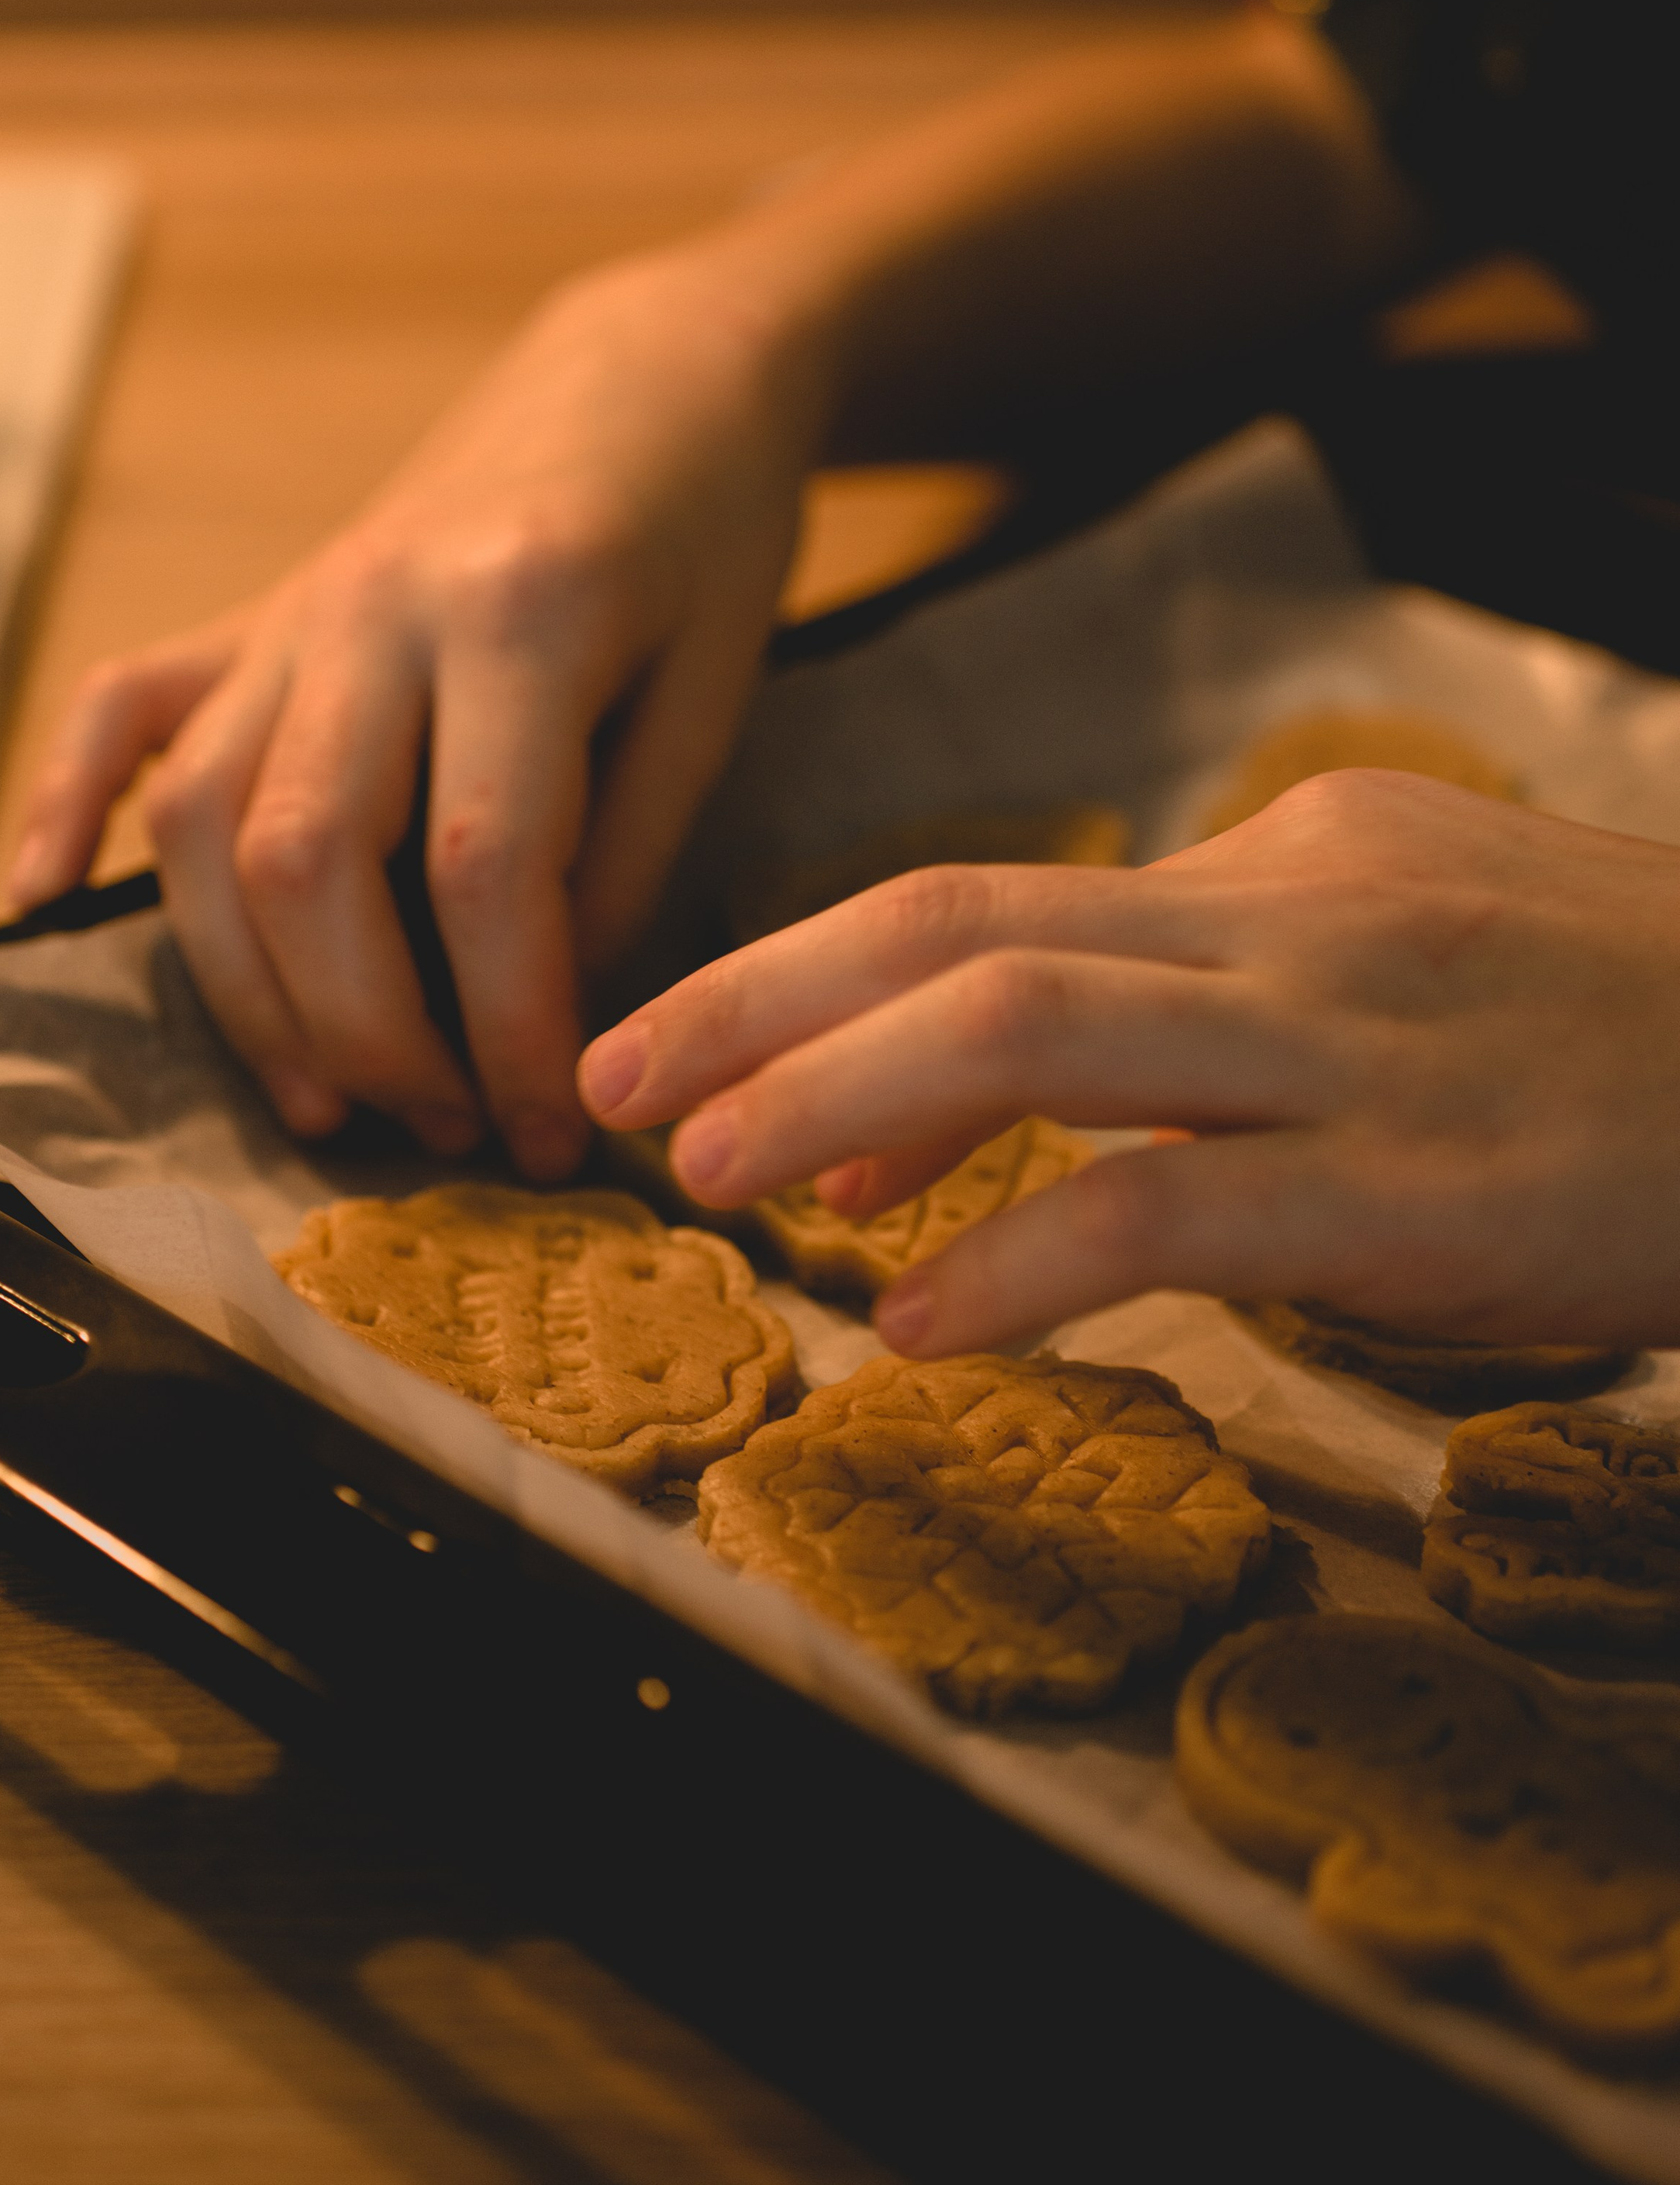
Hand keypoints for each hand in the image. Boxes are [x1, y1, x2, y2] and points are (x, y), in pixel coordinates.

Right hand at [9, 248, 821, 1171]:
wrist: (649, 375)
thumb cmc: (707, 533)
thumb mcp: (716, 691)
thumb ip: (621, 855)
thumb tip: (531, 1019)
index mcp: (520, 612)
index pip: (482, 868)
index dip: (510, 1028)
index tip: (553, 1131)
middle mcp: (375, 604)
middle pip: (307, 857)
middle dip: (367, 1032)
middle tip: (446, 1129)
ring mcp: (294, 604)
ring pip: (202, 815)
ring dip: (249, 984)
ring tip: (329, 1096)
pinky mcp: (252, 611)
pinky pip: (121, 710)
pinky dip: (68, 807)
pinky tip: (46, 900)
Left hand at [578, 772, 1679, 1354]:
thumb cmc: (1642, 1052)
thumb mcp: (1429, 968)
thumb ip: (1242, 1006)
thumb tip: (1053, 1091)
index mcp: (1292, 867)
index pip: (1005, 905)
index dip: (824, 979)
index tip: (713, 1059)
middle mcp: (1298, 924)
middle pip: (965, 926)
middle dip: (757, 994)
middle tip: (607, 1072)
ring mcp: (1356, 1049)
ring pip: (1033, 1025)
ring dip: (834, 1094)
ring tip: (703, 1170)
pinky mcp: (1418, 1189)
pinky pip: (1167, 1209)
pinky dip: (1018, 1257)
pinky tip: (918, 1317)